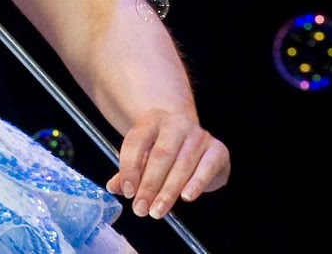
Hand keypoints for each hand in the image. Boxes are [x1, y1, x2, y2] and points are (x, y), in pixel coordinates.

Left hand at [105, 108, 228, 220]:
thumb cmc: (165, 151)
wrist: (195, 142)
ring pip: (182, 164)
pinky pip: (206, 167)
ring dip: (168, 192)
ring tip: (157, 211)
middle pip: (160, 155)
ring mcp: (199, 134)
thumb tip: (112, 187)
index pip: (136, 142)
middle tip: (141, 209)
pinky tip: (186, 197)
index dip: (129, 168)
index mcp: (152, 120)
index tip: (128, 192)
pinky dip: (196, 183)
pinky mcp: (218, 149)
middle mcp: (176, 123)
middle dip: (149, 185)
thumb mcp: (144, 157)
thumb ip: (129, 172)